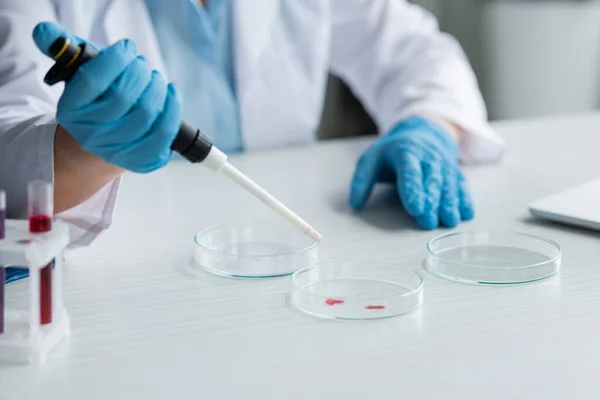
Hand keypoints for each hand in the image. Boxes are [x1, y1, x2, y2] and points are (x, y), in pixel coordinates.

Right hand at [32, 22, 181, 172]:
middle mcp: (91, 134)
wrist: (101, 143)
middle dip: (140, 72)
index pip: (92, 80)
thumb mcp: (77, 76)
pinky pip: (164, 133)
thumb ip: (64, 51)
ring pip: (146, 113)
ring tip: (156, 79)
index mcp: (70, 110)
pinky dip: (173, 108)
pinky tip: (170, 93)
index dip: (115, 59)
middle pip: (123, 96)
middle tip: (143, 65)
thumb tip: (46, 32)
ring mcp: (116, 150)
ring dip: (158, 87)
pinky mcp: (141, 160)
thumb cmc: (96, 100)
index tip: (127, 48)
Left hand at [349, 115, 473, 229]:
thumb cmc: (392, 151)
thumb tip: (354, 204)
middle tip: (427, 222)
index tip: (414, 208)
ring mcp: (443, 165)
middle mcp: (428, 158)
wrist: (422, 132)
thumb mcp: (371, 159)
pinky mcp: (454, 172)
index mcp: (406, 153)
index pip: (410, 172)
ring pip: (448, 184)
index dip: (412, 190)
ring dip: (449, 203)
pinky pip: (460, 185)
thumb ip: (362, 181)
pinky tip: (466, 213)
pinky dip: (465, 199)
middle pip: (431, 181)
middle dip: (431, 202)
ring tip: (449, 221)